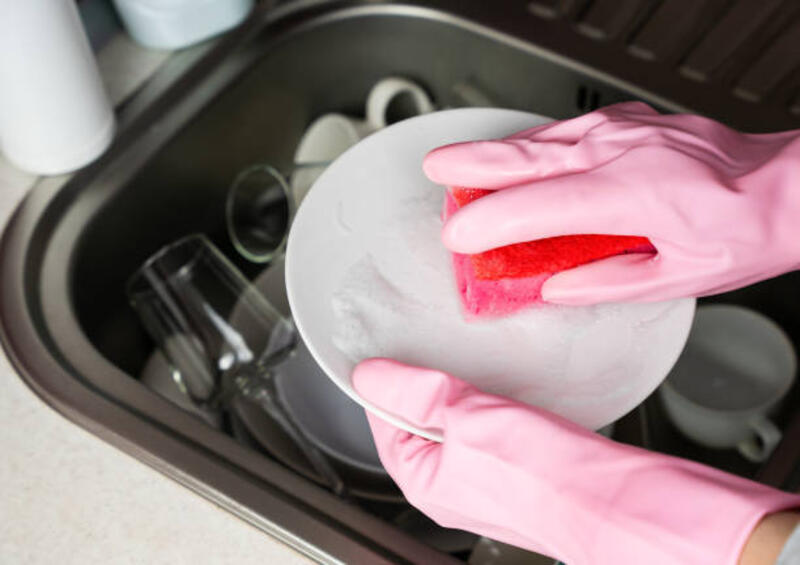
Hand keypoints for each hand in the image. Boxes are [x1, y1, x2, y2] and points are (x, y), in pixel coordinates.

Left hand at [354, 359, 799, 564]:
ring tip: (471, 366)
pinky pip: (491, 425)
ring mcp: (486, 476)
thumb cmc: (544, 477)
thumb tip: (370, 375)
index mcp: (423, 481)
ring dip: (462, 390)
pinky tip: (503, 386)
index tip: (393, 348)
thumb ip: (412, 393)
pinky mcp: (520, 465)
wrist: (618, 501)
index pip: (383, 421)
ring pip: (458, 420)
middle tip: (436, 349)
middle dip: (426, 383)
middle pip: (420, 419)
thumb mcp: (464, 418)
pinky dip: (491, 401)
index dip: (388, 381)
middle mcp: (451, 485)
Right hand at [424, 102, 799, 304]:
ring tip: (460, 164)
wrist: (782, 187)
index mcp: (629, 194)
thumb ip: (604, 285)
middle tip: (435, 169)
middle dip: (471, 163)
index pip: (536, 206)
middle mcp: (620, 151)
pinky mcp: (630, 121)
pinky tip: (518, 153)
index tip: (458, 236)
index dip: (489, 221)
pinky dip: (533, 143)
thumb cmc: (740, 233)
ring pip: (543, 136)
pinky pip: (567, 129)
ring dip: (496, 151)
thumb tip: (554, 288)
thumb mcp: (674, 280)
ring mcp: (624, 129)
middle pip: (527, 155)